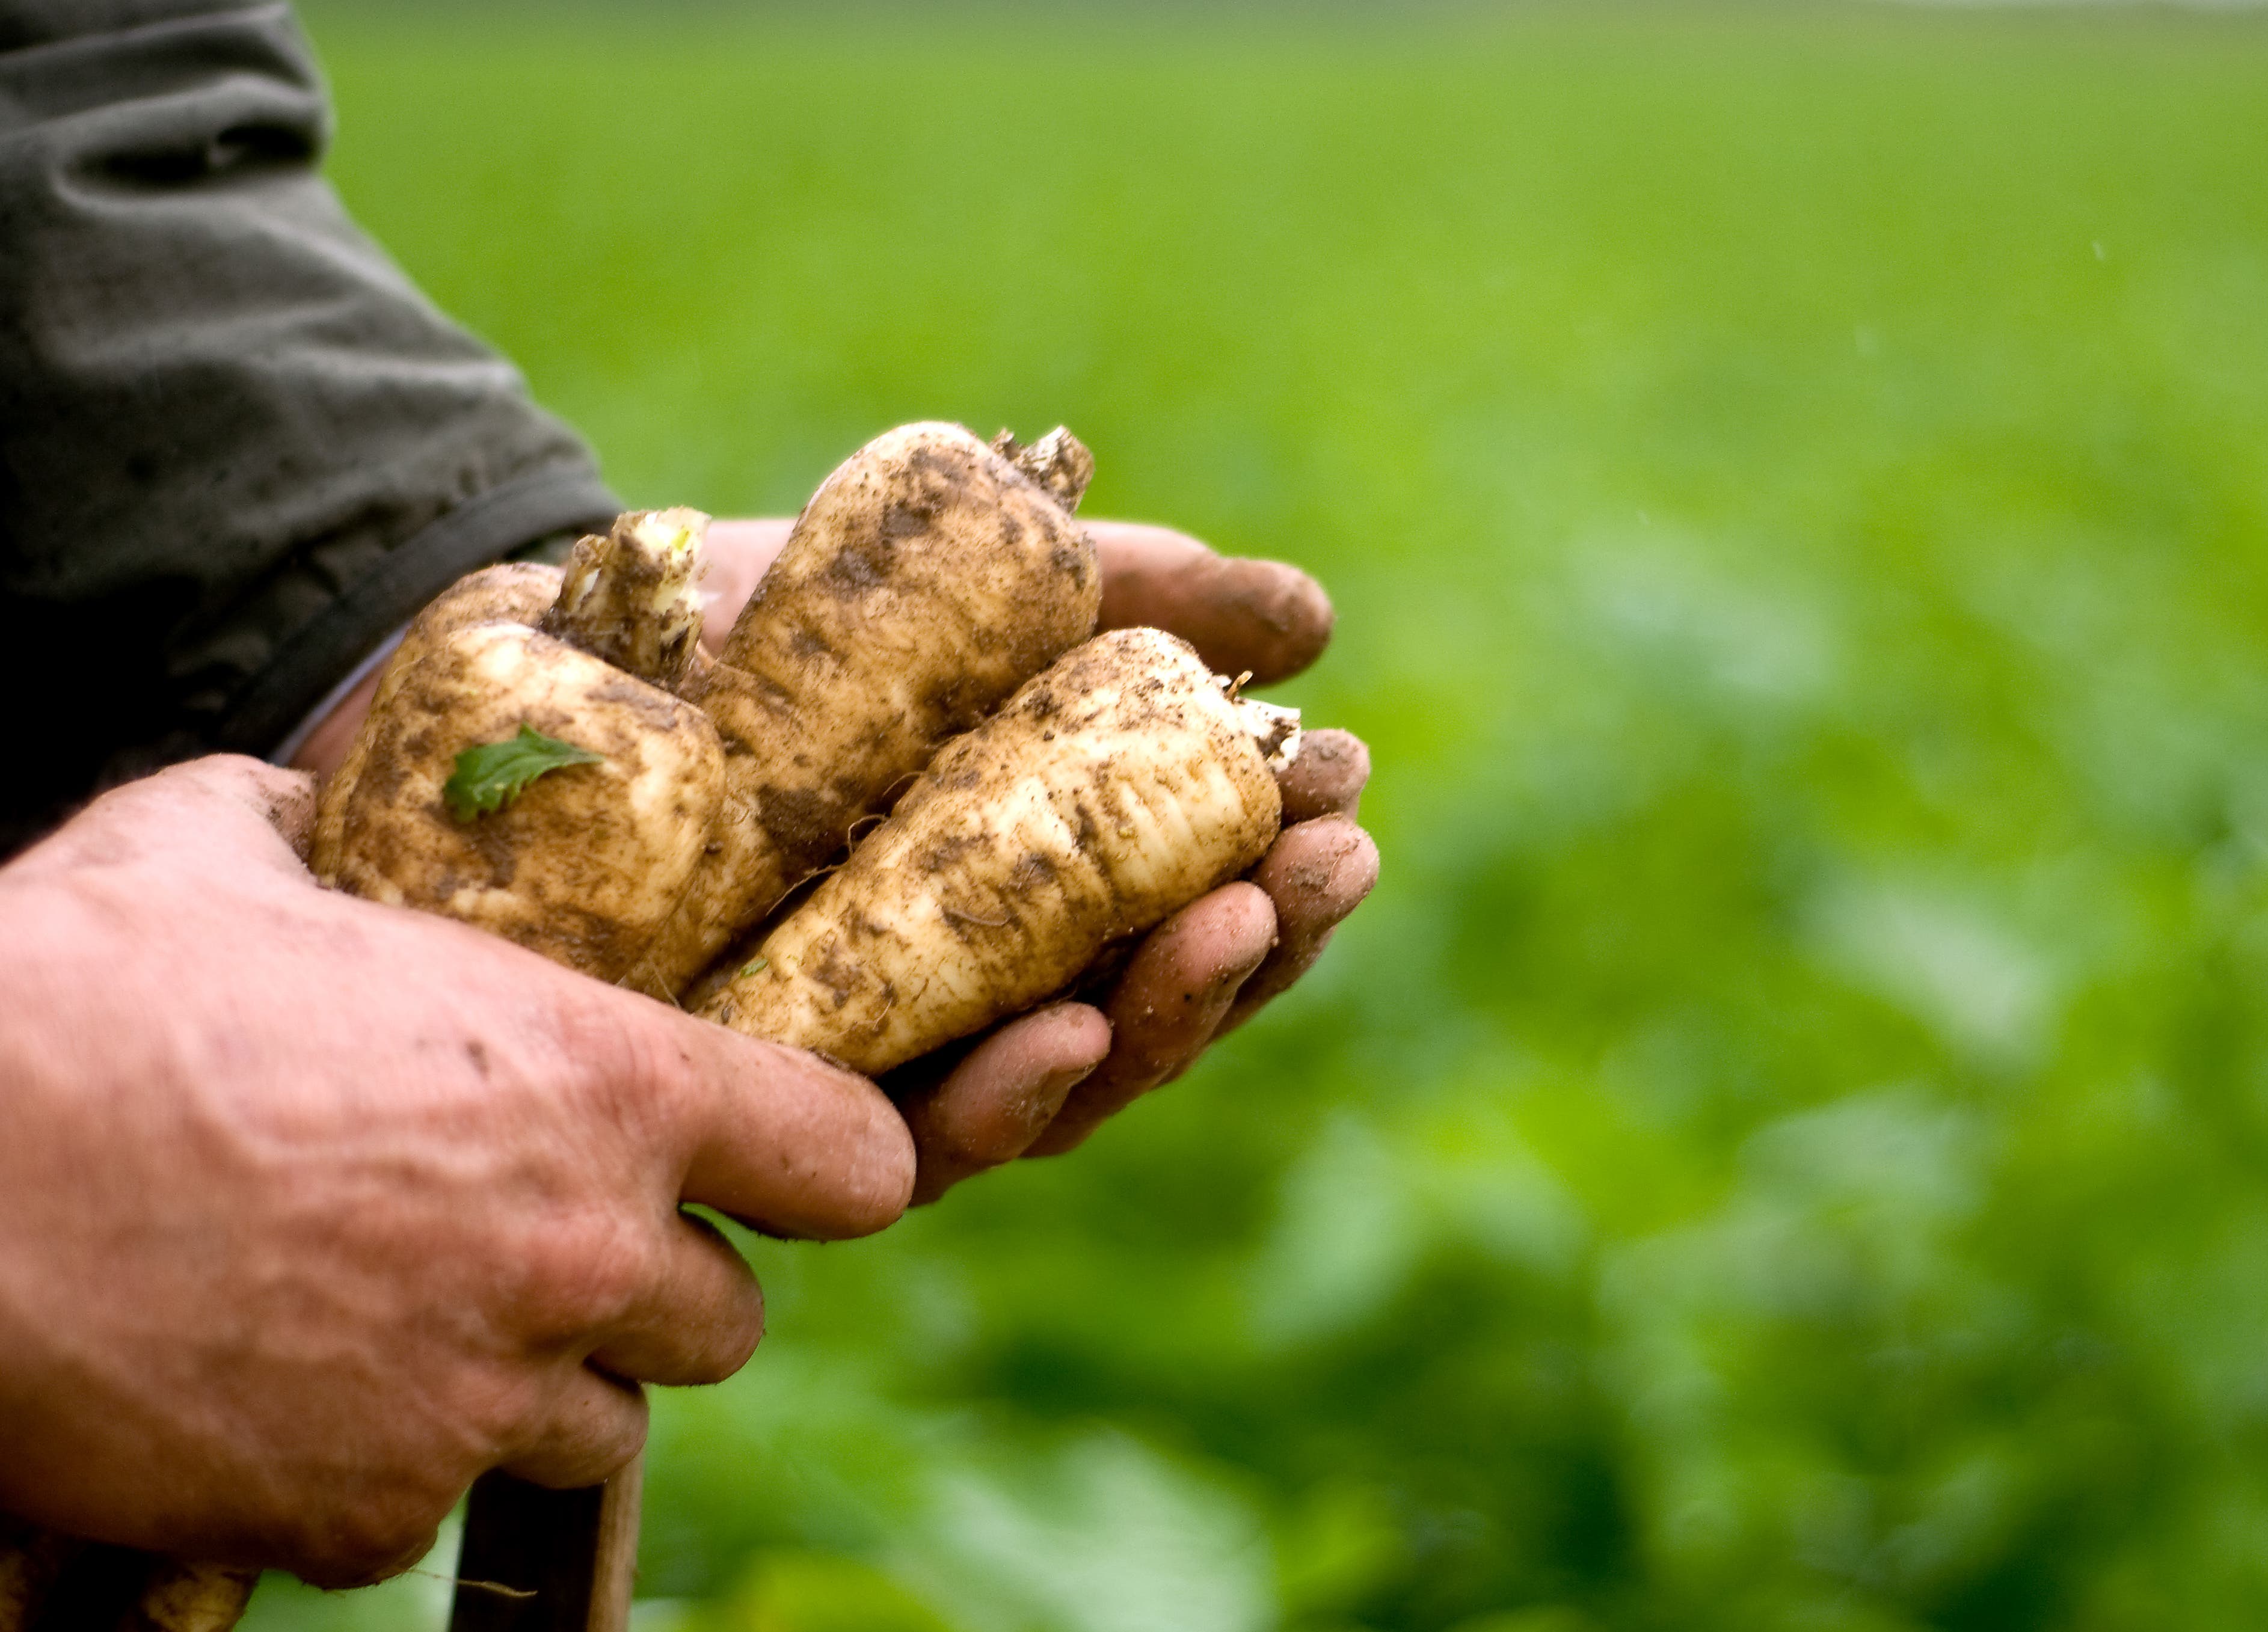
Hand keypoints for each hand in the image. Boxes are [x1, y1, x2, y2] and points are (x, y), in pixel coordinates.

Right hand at [0, 757, 910, 1583]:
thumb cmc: (71, 991)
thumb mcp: (228, 847)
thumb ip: (337, 834)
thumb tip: (329, 800)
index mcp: (603, 1085)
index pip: (851, 1161)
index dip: (825, 1165)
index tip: (785, 1168)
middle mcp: (578, 1258)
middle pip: (724, 1322)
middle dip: (647, 1288)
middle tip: (535, 1241)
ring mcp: (477, 1406)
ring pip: (596, 1431)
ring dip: (533, 1384)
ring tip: (406, 1314)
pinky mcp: (366, 1519)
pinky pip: (437, 1514)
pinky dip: (389, 1469)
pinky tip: (293, 1389)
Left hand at [699, 517, 1377, 1200]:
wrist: (571, 643)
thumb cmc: (784, 628)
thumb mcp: (977, 592)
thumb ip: (1136, 601)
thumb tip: (1311, 620)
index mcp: (1046, 896)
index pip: (1195, 917)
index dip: (1282, 868)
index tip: (1342, 790)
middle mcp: (982, 997)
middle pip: (1156, 1016)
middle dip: (1257, 943)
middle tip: (1324, 860)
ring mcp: (890, 1063)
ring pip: (1068, 1091)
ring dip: (1169, 1017)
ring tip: (1230, 925)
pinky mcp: (785, 1110)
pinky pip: (913, 1143)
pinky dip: (1006, 1096)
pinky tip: (1072, 1032)